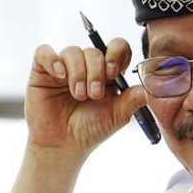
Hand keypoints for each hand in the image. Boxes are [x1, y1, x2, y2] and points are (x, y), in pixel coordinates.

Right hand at [25, 41, 149, 154]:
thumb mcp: (117, 115)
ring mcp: (64, 66)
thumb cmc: (91, 129)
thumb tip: (150, 87)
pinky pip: (45, 52)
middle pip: (95, 51)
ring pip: (72, 51)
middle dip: (96, 72)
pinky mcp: (43, 70)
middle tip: (94, 94)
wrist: (64, 145)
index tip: (114, 72)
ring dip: (78, 73)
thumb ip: (133, 99)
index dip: (117, 54)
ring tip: (78, 95)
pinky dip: (53, 60)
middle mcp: (87, 65)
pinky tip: (59, 75)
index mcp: (108, 72)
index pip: (117, 48)